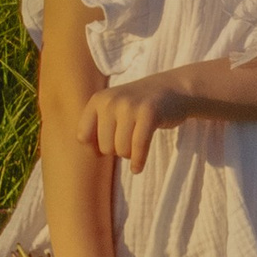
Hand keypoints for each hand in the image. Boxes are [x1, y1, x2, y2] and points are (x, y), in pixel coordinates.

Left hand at [77, 71, 193, 174]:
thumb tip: (92, 154)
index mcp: (98, 100)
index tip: (110, 143)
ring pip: (122, 151)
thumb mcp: (113, 108)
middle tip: (130, 140)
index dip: (96, 147)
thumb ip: (97, 127)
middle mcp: (110, 101)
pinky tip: (138, 168)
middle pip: (105, 148)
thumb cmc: (139, 106)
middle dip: (118, 150)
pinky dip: (138, 162)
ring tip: (137, 144)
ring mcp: (130, 106)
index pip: (83, 137)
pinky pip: (138, 148)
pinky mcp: (149, 114)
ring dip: (130, 154)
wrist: (173, 88)